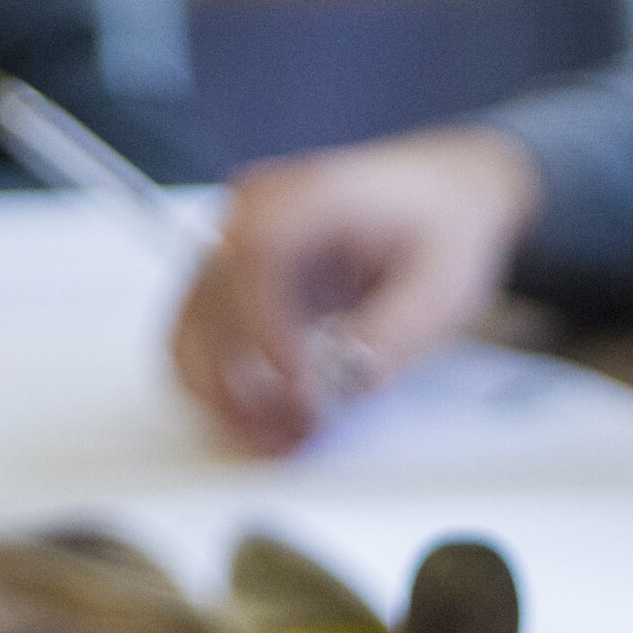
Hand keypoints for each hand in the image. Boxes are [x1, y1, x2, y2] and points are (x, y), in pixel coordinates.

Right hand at [172, 127, 544, 453]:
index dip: (266, 330)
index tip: (301, 387)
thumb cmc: (440, 228)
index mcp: (307, 194)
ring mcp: (231, 250)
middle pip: (208, 305)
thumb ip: (394, 331)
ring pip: (191, 339)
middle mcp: (252, 214)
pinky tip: (268, 422)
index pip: (256, 254)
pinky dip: (223, 394)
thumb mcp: (441, 283)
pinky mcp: (228, 286)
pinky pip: (199, 348)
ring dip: (227, 402)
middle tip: (298, 432)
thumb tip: (350, 376)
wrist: (442, 204)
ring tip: (285, 437)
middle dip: (245, 388)